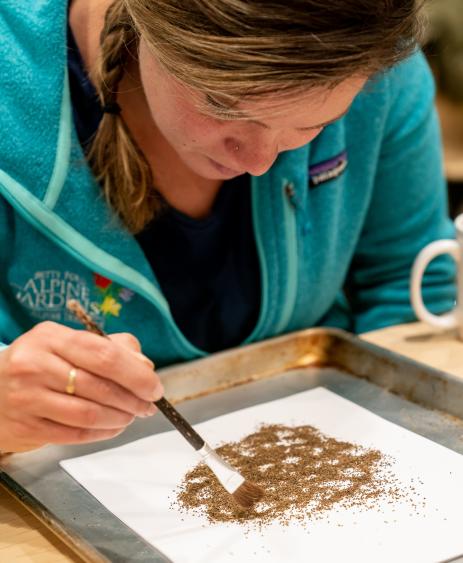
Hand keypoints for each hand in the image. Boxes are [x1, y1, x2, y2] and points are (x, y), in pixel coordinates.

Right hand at [0, 321, 162, 452]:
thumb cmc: (40, 366)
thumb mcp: (68, 345)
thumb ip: (111, 348)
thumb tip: (145, 367)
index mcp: (50, 337)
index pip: (104, 354)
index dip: (136, 374)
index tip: (155, 387)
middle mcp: (34, 364)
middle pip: (99, 385)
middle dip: (133, 399)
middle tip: (148, 406)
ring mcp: (26, 397)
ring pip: (89, 413)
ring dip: (120, 418)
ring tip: (131, 416)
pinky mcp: (25, 427)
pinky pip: (75, 434)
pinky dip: (103, 433)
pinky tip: (113, 427)